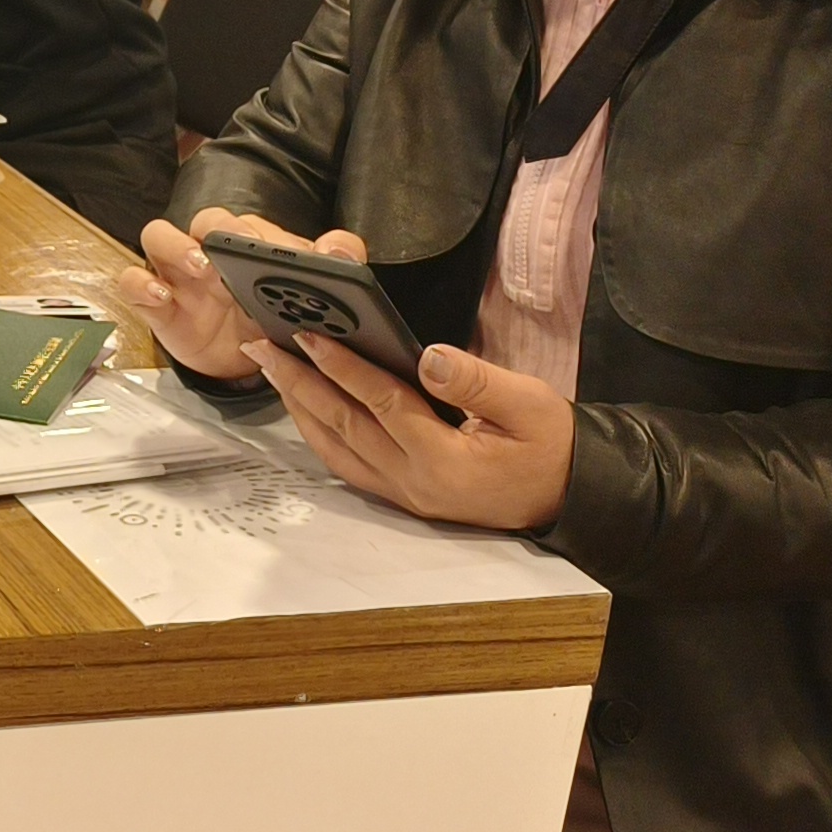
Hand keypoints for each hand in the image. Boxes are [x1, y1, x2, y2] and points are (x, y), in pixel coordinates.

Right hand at [116, 209, 367, 383]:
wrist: (241, 363)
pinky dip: (141, 284)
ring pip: (159, 235)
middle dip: (223, 232)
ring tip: (201, 267)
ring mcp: (177, 273)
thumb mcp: (303, 303)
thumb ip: (328, 273)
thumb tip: (342, 252)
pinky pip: (133, 282)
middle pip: (207, 220)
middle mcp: (211, 250)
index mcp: (251, 246)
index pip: (254, 225)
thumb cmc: (270, 321)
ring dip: (177, 245)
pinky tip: (160, 296)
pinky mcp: (156, 303)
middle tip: (239, 250)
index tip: (277, 252)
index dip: (267, 233)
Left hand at [246, 331, 573, 534]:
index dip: (342, 367)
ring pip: (336, 449)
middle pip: (343, 426)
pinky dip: (320, 432)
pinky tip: (304, 405)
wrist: (572, 496)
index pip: (382, 404)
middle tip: (259, 344)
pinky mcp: (404, 497)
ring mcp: (405, 495)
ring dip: (299, 406)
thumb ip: (477, 382)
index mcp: (444, 461)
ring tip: (270, 367)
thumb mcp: (531, 405)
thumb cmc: (554, 445)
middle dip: (298, 382)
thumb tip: (426, 354)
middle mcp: (413, 483)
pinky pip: (348, 464)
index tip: (306, 334)